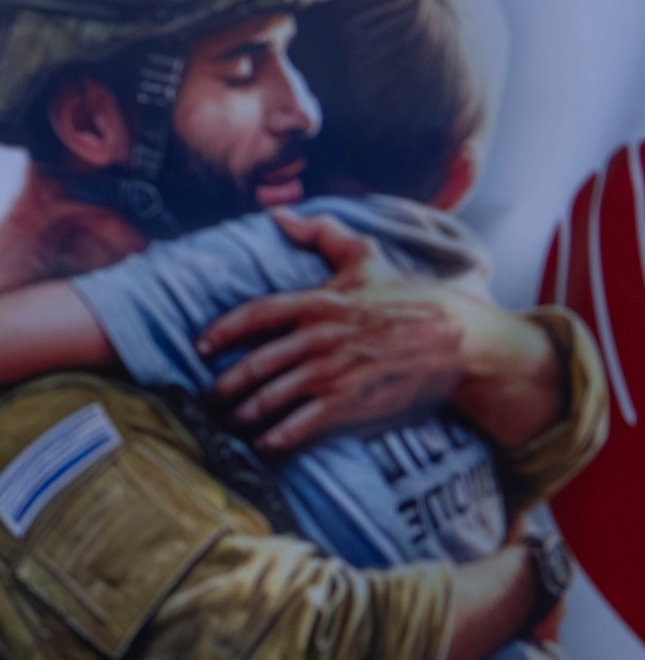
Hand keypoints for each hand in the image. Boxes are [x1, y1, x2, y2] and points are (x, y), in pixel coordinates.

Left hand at [197, 210, 497, 452]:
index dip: (222, 331)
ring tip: (230, 424)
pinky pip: (301, 425)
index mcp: (316, 304)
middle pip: (254, 364)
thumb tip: (278, 213)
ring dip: (244, 415)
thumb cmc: (409, 298)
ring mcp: (332, 373)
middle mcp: (317, 339)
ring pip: (271, 397)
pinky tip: (264, 445)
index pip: (254, 314)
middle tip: (208, 399)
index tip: (200, 347)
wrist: (458, 340)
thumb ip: (321, 234)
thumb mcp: (365, 258)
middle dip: (224, 386)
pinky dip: (277, 438)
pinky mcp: (351, 404)